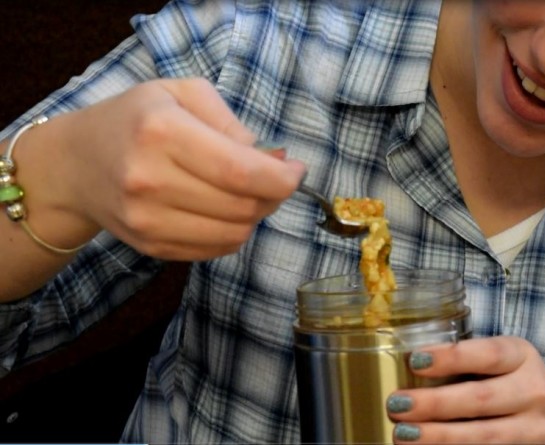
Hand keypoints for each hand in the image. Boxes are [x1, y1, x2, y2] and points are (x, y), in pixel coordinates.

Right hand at [51, 78, 304, 258]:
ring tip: (250, 193)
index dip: (281, 177)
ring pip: (234, 233)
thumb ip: (230, 121)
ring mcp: (147, 218)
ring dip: (256, 215)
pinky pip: (215, 250)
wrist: (76, 164)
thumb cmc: (137, 119)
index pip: (240, 169)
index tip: (296, 170)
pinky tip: (226, 210)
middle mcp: (150, 179)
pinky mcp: (150, 245)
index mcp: (161, 131)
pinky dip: (234, 233)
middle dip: (274, 194)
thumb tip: (273, 158)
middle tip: (276, 179)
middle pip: (242, 205)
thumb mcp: (181, 94)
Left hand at [385, 336, 544, 443]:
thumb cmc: (518, 387)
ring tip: (402, 434)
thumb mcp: (506, 363)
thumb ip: (470, 361)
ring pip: (483, 436)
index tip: (414, 361)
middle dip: (433, 403)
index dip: (450, 358)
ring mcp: (534, 430)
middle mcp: (534, 392)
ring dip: (438, 437)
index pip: (487, 354)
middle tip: (396, 404)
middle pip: (480, 398)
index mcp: (523, 357)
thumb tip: (408, 367)